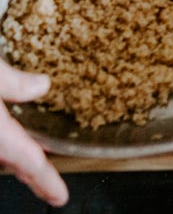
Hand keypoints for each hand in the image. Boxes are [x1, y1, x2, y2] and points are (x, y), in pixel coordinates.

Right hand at [0, 62, 67, 205]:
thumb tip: (42, 86)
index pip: (26, 160)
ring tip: (37, 161)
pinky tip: (12, 131)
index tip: (60, 197)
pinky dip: (7, 140)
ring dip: (18, 156)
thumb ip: (12, 82)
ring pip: (1, 149)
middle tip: (51, 185)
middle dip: (33, 172)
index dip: (45, 181)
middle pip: (12, 160)